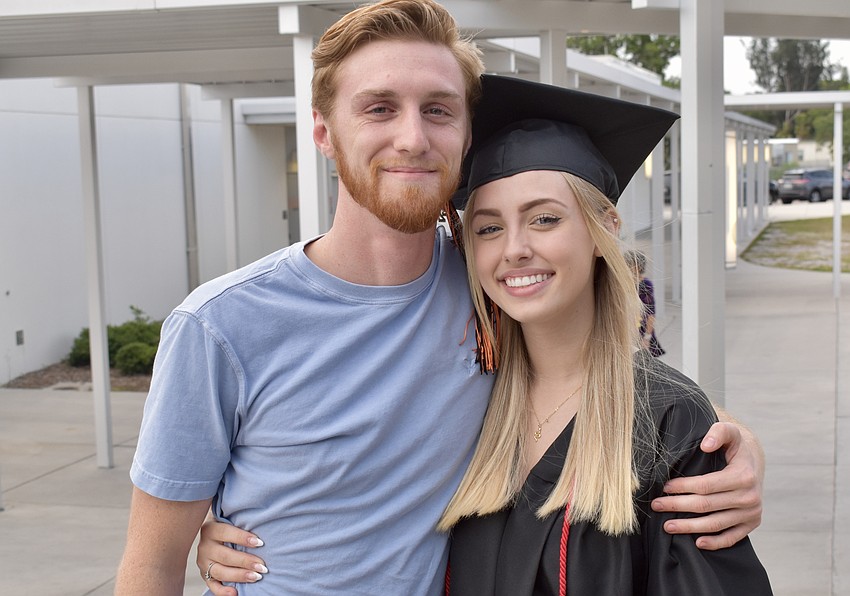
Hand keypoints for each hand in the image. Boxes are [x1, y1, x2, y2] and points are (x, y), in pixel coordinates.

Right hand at [197, 512, 267, 595]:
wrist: (211, 532)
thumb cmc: (226, 524)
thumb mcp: (229, 518)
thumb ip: (239, 521)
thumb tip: (261, 524)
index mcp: (210, 529)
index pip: (226, 533)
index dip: (243, 538)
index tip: (260, 543)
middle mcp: (205, 546)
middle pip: (225, 556)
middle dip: (246, 561)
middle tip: (262, 566)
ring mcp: (203, 562)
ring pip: (220, 572)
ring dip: (239, 576)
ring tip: (256, 577)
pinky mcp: (204, 575)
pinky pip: (212, 585)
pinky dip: (222, 592)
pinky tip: (235, 593)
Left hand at [650, 421, 763, 550]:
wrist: (753, 461)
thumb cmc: (735, 446)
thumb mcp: (730, 432)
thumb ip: (718, 432)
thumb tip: (705, 445)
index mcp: (743, 476)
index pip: (706, 485)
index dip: (683, 487)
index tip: (664, 487)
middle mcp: (750, 497)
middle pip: (706, 506)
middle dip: (678, 506)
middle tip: (656, 505)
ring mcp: (752, 512)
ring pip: (715, 524)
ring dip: (689, 527)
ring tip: (668, 526)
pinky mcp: (752, 523)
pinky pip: (732, 537)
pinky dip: (715, 542)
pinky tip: (697, 543)